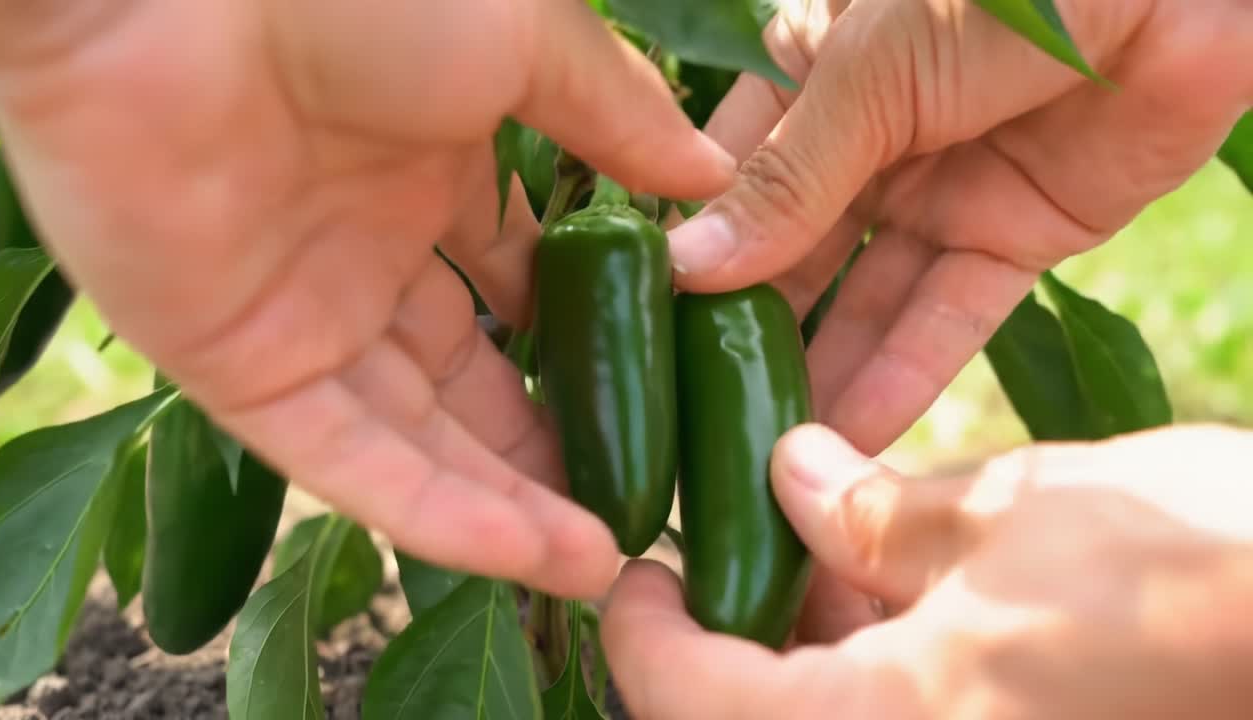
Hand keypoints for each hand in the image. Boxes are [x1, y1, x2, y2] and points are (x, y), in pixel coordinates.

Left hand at [0, 1, 735, 597]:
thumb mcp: (522, 38)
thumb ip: (616, 115)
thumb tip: (709, 174)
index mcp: (427, 170)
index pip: (513, 287)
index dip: (577, 345)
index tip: (647, 396)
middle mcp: (365, 252)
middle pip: (468, 380)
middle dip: (548, 446)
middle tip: (630, 504)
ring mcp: (302, 315)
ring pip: (418, 439)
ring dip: (508, 504)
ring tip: (602, 562)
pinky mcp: (237, 368)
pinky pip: (347, 461)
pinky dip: (435, 513)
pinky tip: (527, 553)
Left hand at [603, 424, 1252, 718]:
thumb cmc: (1193, 569)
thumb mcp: (1002, 518)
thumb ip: (870, 512)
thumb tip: (789, 475)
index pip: (685, 699)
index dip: (640, 630)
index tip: (640, 569)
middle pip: (752, 715)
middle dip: (738, 634)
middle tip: (746, 540)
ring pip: (831, 714)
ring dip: (813, 647)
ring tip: (835, 549)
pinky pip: (906, 717)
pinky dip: (883, 670)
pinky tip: (907, 593)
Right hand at [668, 0, 1252, 453]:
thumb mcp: (868, 77)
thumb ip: (784, 182)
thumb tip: (687, 269)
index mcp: (811, 75)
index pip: (730, 178)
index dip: (692, 251)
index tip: (646, 326)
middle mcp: (867, 140)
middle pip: (795, 253)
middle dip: (754, 328)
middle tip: (700, 412)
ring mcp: (940, 190)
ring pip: (867, 297)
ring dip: (823, 370)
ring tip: (767, 449)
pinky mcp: (1016, 234)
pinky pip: (950, 315)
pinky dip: (906, 373)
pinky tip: (851, 433)